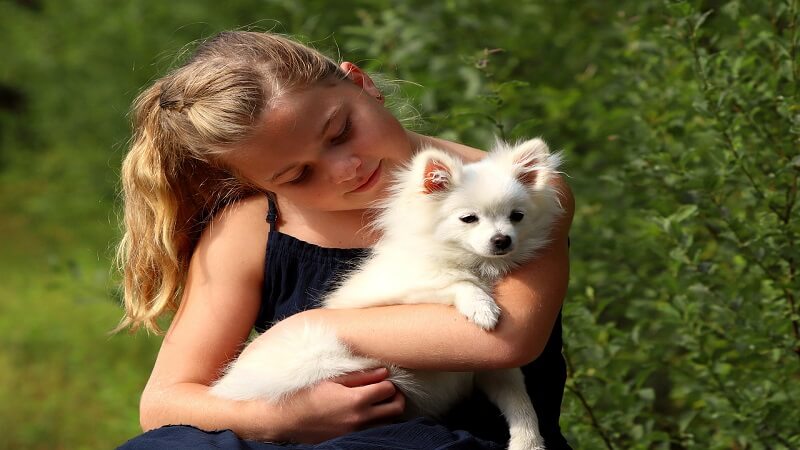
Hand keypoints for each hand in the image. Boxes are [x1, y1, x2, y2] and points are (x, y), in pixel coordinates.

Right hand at [278, 367, 404, 443]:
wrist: (285, 420)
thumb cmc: (306, 394)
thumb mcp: (331, 379)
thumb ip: (360, 376)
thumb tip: (383, 372)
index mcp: (356, 400)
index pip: (389, 389)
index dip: (388, 381)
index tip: (382, 378)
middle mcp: (360, 419)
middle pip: (396, 408)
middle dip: (396, 396)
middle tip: (387, 389)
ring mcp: (356, 432)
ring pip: (388, 422)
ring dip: (388, 411)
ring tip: (378, 401)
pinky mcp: (350, 439)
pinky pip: (374, 431)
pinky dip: (377, 422)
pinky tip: (367, 413)